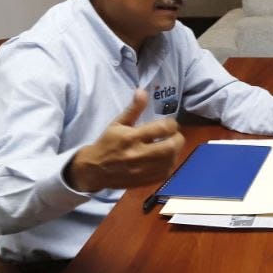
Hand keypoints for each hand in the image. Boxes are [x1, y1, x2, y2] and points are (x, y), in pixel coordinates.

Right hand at [66, 89, 183, 191]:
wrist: (95, 170)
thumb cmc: (108, 143)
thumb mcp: (117, 123)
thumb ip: (133, 109)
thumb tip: (142, 91)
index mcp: (131, 138)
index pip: (162, 129)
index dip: (172, 124)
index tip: (170, 123)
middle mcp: (138, 155)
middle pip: (170, 147)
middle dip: (178, 138)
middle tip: (174, 135)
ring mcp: (142, 170)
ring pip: (171, 161)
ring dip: (175, 151)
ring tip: (170, 145)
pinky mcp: (145, 181)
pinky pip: (166, 173)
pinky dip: (170, 164)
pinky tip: (165, 158)